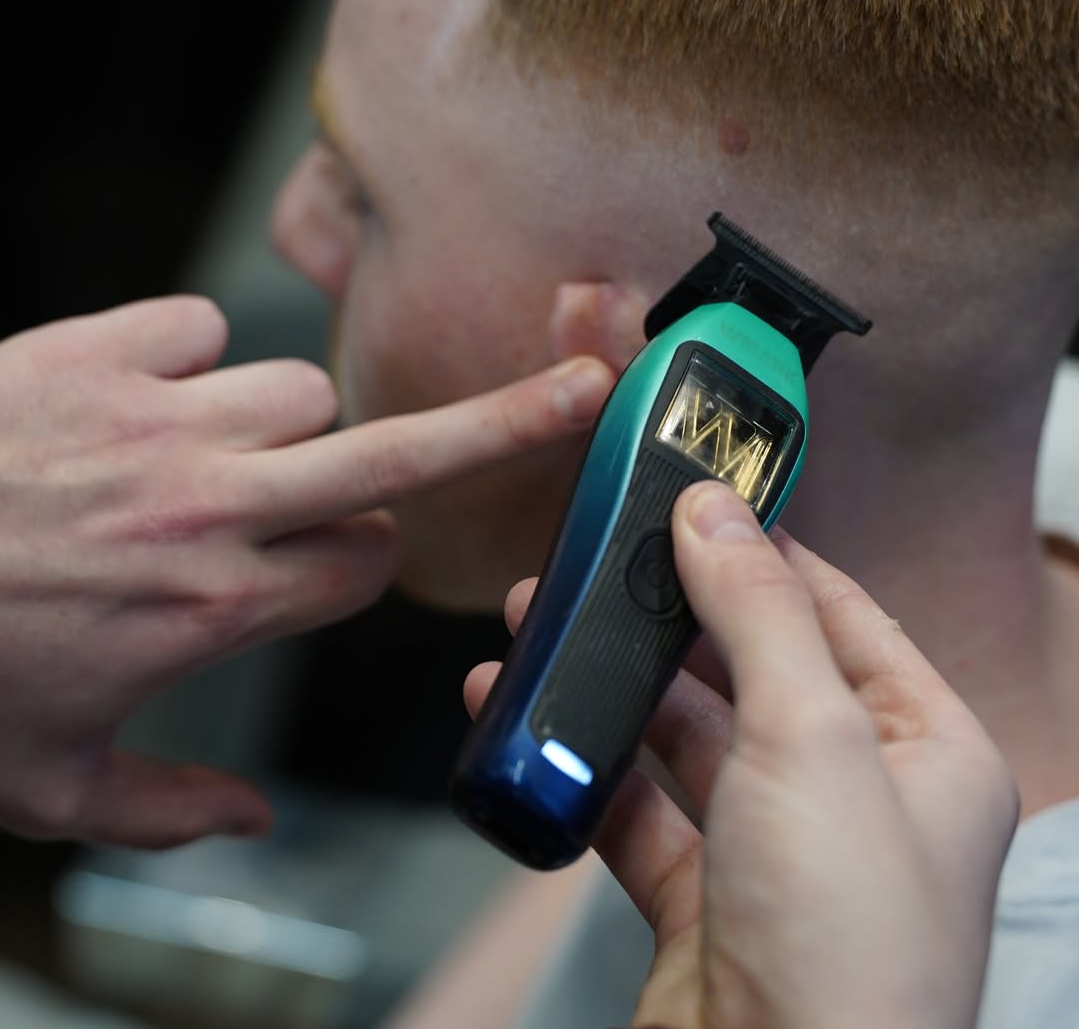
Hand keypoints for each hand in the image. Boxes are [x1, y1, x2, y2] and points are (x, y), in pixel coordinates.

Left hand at [0, 296, 611, 848]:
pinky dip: (184, 356)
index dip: (354, 567)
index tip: (329, 565)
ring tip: (199, 452)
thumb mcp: (50, 784)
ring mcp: (162, 422)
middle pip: (407, 454)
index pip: (368, 564)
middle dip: (512, 423)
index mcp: (218, 608)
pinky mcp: (100, 353)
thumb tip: (253, 828)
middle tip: (584, 387)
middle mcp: (215, 508)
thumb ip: (168, 812)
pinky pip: (202, 327)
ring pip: (298, 392)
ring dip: (274, 422)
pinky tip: (138, 397)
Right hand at [468, 482, 1017, 1028]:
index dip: (769, 555)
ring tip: (544, 625)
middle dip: (671, 615)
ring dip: (616, 685)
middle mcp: (858, 802)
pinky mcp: (703, 909)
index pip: (844, 616)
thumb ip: (758, 614)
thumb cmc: (846, 951)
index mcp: (927, 753)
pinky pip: (635, 813)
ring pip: (687, 739)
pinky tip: (529, 722)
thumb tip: (715, 511)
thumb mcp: (810, 737)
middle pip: (754, 671)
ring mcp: (777, 857)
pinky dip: (582, 767)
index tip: (697, 503)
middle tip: (599, 561)